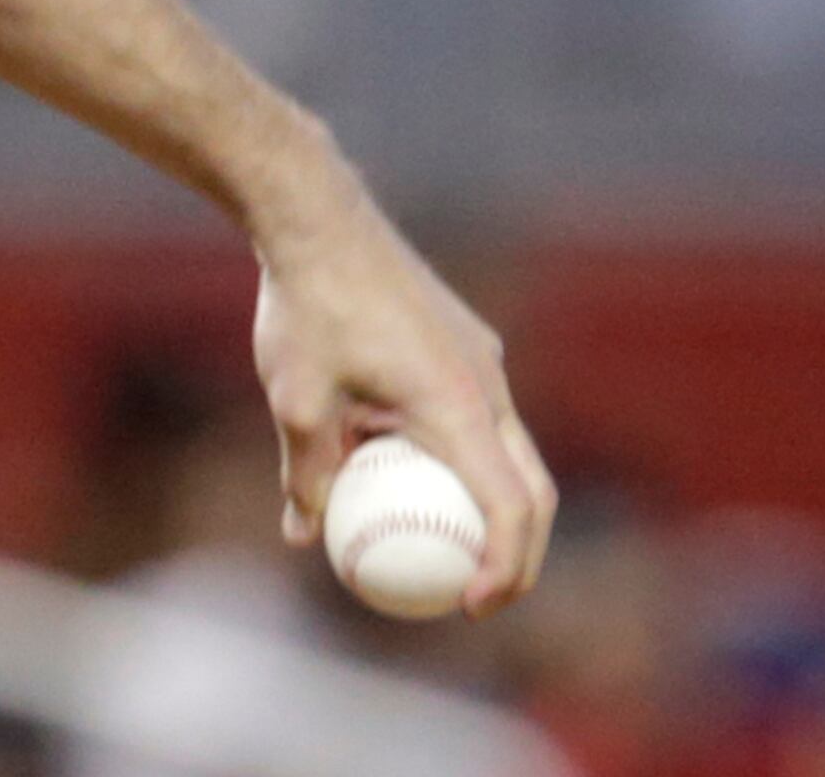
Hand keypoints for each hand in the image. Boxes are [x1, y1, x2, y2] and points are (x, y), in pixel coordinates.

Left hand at [252, 206, 555, 615]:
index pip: (510, 506)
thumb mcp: (295, 400)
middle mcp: (488, 383)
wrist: (318, 218)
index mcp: (462, 405)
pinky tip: (400, 467)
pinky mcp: (463, 343)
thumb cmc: (306, 305)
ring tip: (438, 540)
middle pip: (529, 486)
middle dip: (517, 550)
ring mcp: (481, 359)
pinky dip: (458, 454)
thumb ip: (307, 473)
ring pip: (506, 449)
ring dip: (485, 498)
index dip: (506, 568)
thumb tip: (305, 535)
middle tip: (475, 592)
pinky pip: (476, 414)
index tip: (471, 606)